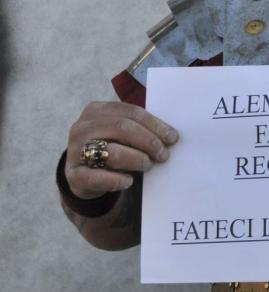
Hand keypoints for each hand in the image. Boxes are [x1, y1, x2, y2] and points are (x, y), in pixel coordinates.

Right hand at [64, 101, 178, 199]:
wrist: (84, 174)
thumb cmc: (110, 147)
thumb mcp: (121, 133)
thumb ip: (140, 128)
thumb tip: (171, 136)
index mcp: (96, 110)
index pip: (132, 112)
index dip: (155, 125)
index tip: (173, 138)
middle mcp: (82, 127)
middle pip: (123, 128)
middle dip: (149, 141)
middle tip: (163, 154)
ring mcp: (74, 150)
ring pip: (112, 151)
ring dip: (137, 159)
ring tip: (148, 165)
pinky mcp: (72, 174)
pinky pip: (97, 177)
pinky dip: (116, 180)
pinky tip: (128, 181)